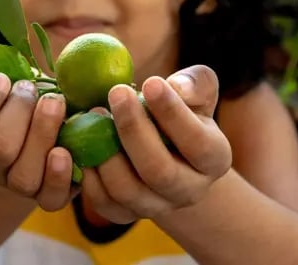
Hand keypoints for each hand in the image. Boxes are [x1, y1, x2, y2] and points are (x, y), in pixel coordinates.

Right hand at [0, 53, 76, 210]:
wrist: (43, 120)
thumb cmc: (11, 94)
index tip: (2, 78)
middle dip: (18, 111)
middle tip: (31, 87)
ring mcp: (20, 184)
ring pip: (24, 176)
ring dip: (42, 133)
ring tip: (55, 102)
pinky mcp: (49, 193)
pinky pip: (51, 198)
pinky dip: (59, 175)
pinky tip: (65, 149)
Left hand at [82, 65, 231, 223]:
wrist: (167, 150)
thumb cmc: (183, 111)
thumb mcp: (197, 92)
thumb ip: (196, 83)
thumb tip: (177, 88)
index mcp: (214, 160)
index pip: (198, 143)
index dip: (173, 114)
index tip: (150, 83)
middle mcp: (189, 190)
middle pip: (159, 171)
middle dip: (133, 130)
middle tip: (116, 92)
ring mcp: (157, 206)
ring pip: (127, 191)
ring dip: (106, 152)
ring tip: (95, 113)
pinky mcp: (126, 214)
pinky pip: (104, 203)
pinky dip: (90, 175)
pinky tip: (83, 143)